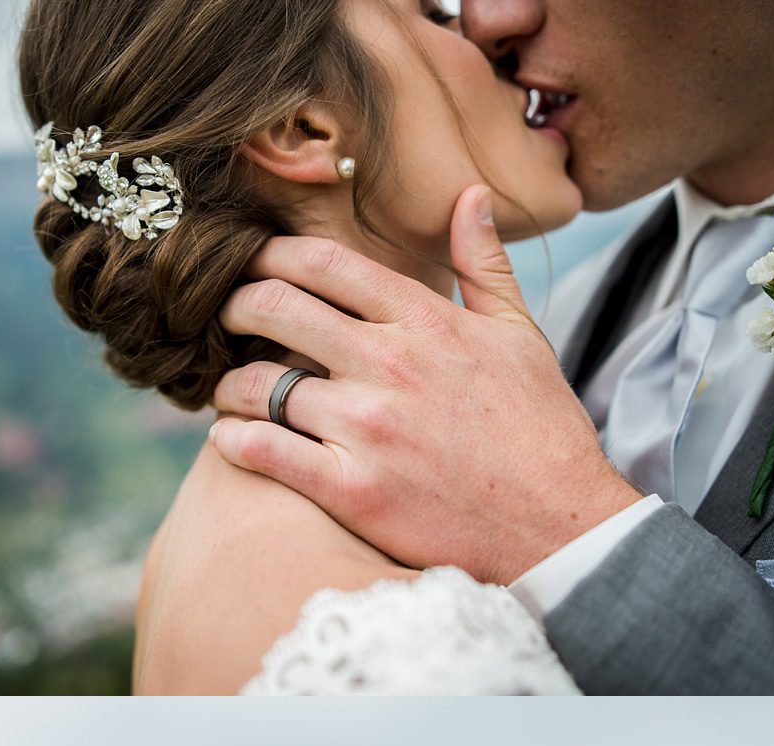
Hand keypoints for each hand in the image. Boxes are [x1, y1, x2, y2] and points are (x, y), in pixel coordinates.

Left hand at [206, 187, 639, 583]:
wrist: (552, 520)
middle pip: (278, 311)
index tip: (251, 263)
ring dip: (229, 384)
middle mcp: (388, 364)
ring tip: (226, 390)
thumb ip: (483, 265)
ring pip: (259, 384)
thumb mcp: (519, 333)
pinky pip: (263, 451)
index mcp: (424, 320)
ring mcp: (365, 427)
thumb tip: (469, 198)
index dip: (272, 257)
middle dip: (235, 308)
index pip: (326, 265)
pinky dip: (233, 440)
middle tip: (221, 321)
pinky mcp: (349, 488)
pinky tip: (228, 437)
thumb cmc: (536, 427)